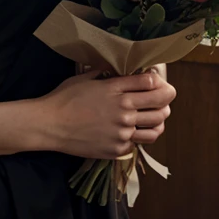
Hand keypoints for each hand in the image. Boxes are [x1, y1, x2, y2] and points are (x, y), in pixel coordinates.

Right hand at [36, 70, 175, 159]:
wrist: (51, 125)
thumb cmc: (65, 97)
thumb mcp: (85, 78)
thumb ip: (105, 73)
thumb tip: (118, 68)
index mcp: (116, 90)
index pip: (152, 82)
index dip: (159, 80)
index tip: (157, 80)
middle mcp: (124, 111)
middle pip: (161, 104)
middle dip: (167, 98)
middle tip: (164, 97)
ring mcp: (123, 132)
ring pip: (156, 127)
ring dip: (160, 120)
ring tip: (156, 116)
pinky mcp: (118, 149)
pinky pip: (138, 143)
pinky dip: (138, 136)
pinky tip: (132, 131)